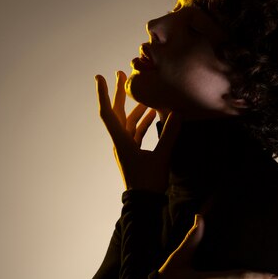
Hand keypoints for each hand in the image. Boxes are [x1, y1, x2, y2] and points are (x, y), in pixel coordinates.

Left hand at [95, 71, 180, 191]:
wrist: (143, 204)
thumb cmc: (148, 183)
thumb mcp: (161, 158)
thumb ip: (168, 135)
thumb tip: (177, 114)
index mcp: (121, 141)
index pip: (108, 113)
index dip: (104, 94)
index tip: (101, 77)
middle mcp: (119, 142)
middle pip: (117, 113)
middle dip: (119, 93)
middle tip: (121, 74)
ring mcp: (126, 147)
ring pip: (127, 122)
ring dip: (135, 107)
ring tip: (145, 93)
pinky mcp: (133, 153)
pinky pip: (135, 132)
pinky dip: (142, 121)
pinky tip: (152, 115)